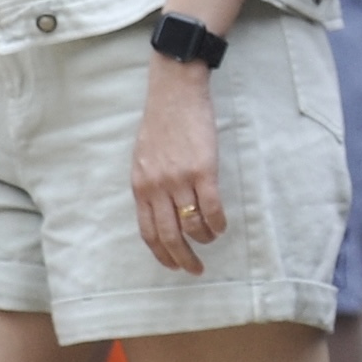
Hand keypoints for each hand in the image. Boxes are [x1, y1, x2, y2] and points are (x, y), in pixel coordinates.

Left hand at [129, 55, 226, 272]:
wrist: (175, 92)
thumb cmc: (161, 123)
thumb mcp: (143, 158)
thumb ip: (150, 186)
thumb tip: (161, 213)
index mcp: (140, 186)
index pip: (148, 232)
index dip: (162, 254)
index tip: (173, 265)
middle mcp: (157, 187)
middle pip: (169, 236)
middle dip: (183, 258)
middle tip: (195, 269)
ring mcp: (179, 179)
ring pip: (192, 225)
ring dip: (204, 238)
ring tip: (211, 238)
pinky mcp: (203, 170)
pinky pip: (212, 209)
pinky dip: (218, 223)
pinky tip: (222, 226)